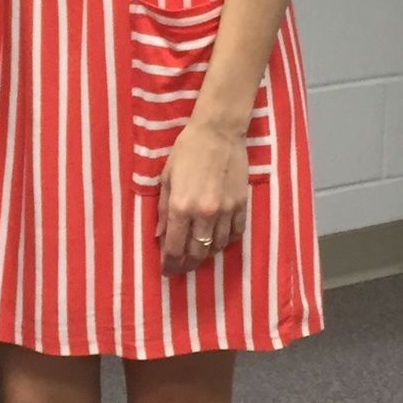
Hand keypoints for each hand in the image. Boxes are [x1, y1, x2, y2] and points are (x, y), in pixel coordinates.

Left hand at [156, 123, 248, 275]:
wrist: (218, 132)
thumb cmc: (187, 150)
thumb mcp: (167, 178)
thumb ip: (164, 209)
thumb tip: (160, 236)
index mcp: (181, 206)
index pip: (175, 248)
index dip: (170, 264)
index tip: (167, 270)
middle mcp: (204, 214)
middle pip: (197, 253)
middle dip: (187, 264)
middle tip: (181, 266)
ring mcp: (226, 211)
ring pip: (217, 247)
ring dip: (206, 255)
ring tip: (198, 254)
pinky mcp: (242, 205)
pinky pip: (235, 234)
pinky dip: (225, 242)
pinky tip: (218, 241)